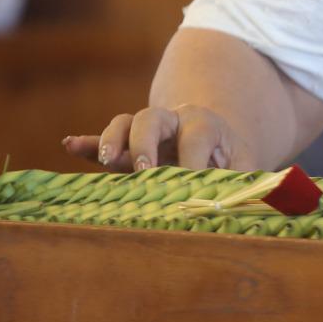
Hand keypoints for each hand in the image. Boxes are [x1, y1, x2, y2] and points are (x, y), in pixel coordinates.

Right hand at [63, 104, 253, 171]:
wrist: (217, 147)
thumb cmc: (231, 164)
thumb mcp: (244, 170)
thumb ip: (245, 184)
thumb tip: (252, 204)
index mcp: (204, 124)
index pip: (196, 135)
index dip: (193, 160)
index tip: (192, 184)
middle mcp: (172, 121)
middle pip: (151, 117)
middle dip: (146, 142)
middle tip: (145, 170)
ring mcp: (147, 133)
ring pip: (124, 123)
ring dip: (112, 140)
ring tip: (108, 161)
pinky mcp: (127, 148)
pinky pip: (102, 140)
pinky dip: (87, 143)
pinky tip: (70, 145)